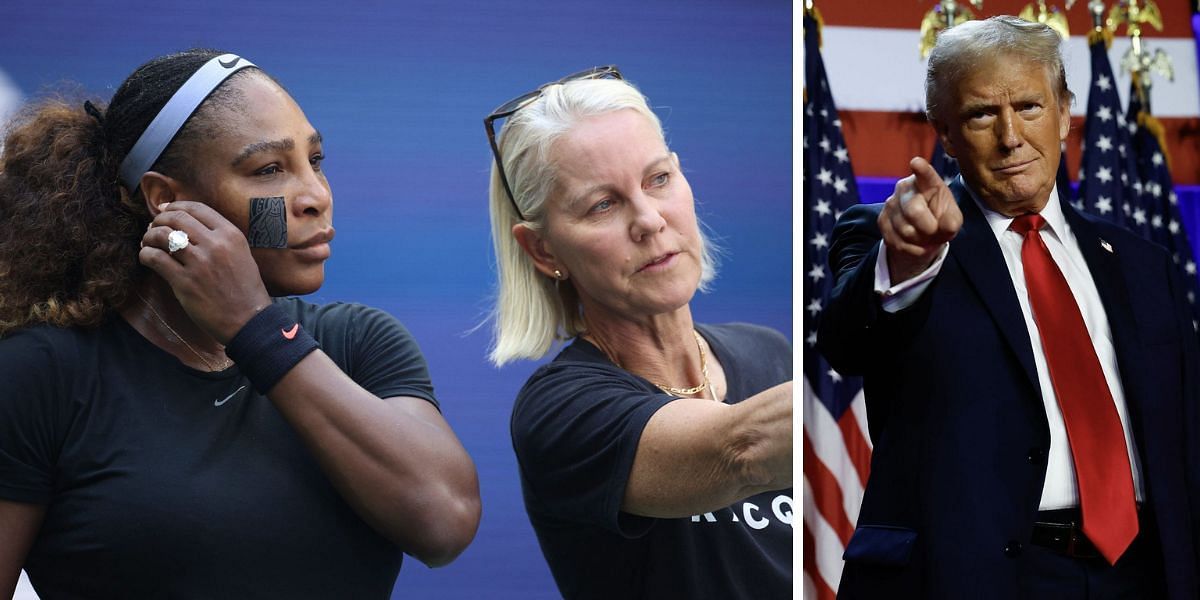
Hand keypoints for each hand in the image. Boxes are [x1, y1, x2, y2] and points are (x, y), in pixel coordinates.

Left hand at [139, 200, 271, 342]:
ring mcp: (199, 263)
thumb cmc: (245, 289)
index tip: (165, 210)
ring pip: (162, 235)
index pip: (197, 208)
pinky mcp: (185, 282)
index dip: (176, 206)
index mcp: (231, 235)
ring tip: (148, 242)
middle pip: (176, 218)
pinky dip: (145, 255)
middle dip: (159, 220)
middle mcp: (215, 244)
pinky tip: (146, 258)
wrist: (249, 320)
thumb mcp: (241, 255)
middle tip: (154, 227)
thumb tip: (188, 225)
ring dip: (149, 236)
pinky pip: (155, 258)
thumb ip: (220, 238)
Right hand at [878, 157, 962, 283]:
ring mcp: (890, 203)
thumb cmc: (940, 219)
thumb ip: (952, 222)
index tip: (916, 163)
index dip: (921, 169)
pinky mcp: (881, 220)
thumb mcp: (952, 219)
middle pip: (914, 211)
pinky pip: (897, 242)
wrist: (922, 232)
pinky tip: (915, 243)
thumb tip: (947, 226)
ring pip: (906, 231)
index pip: (924, 174)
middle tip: (934, 231)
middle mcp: (905, 188)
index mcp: (927, 182)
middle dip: (928, 228)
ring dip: (920, 240)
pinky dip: (911, 248)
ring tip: (924, 236)